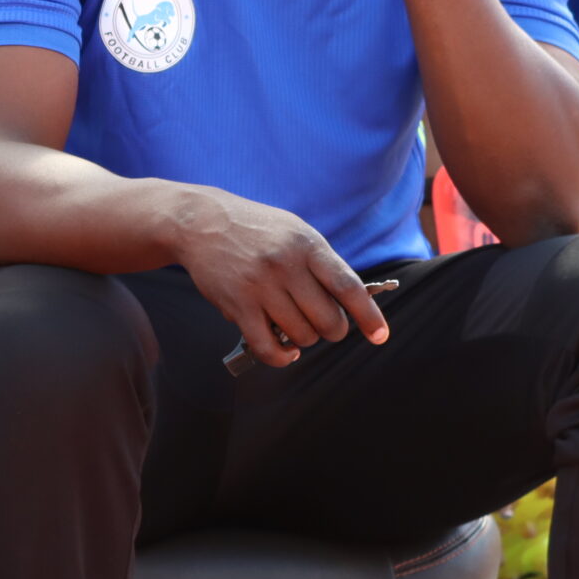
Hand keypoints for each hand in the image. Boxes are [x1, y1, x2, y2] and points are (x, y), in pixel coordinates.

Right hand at [170, 187, 388, 368]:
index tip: (379, 335)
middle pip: (328, 320)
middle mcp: (284, 265)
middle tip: (323, 324)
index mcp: (306, 245)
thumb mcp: (295, 232)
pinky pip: (268, 347)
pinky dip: (281, 357)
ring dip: (304, 339)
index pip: (348, 288)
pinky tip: (284, 350)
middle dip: (333, 330)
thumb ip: (322, 264)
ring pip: (301, 335)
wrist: (199, 221)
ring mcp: (259, 286)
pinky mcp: (237, 304)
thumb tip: (354, 304)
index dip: (368, 316)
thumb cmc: (255, 229)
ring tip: (294, 325)